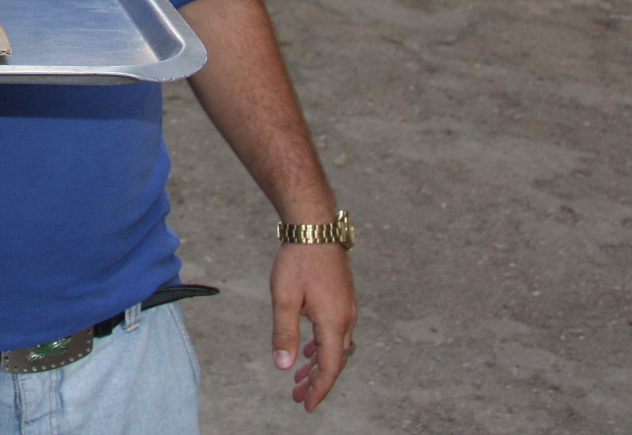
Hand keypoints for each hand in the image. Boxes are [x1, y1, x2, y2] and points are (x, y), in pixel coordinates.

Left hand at [271, 243, 356, 412]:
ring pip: (336, 346)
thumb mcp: (284, 298)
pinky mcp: (343, 298)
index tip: (307, 405)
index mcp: (333, 322)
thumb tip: (284, 366)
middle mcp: (346, 318)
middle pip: (335, 360)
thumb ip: (284, 334)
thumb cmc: (298, 260)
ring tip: (301, 377)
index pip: (330, 367)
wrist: (315, 227)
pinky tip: (309, 348)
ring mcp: (347, 307)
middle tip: (299, 397)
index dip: (319, 389)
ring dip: (319, 364)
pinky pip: (336, 332)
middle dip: (317, 381)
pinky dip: (323, 346)